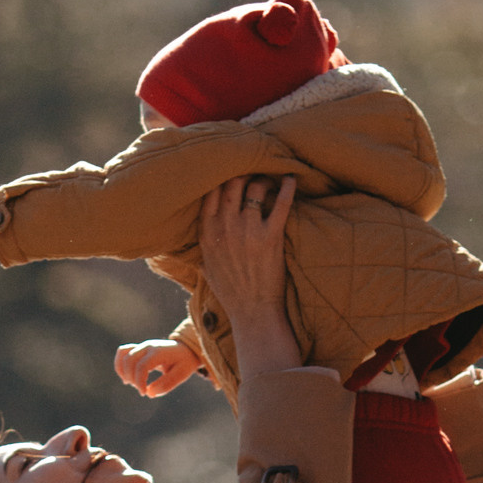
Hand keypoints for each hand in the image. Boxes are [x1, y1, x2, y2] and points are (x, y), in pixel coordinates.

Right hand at [114, 334, 203, 398]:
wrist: (186, 350)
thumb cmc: (184, 363)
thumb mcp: (181, 375)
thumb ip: (166, 384)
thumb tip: (149, 393)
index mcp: (158, 353)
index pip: (142, 366)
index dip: (139, 381)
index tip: (144, 393)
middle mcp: (148, 347)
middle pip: (129, 361)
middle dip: (132, 378)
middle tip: (142, 389)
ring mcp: (141, 346)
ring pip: (123, 356)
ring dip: (123, 372)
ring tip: (132, 383)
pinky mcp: (138, 349)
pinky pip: (122, 352)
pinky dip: (120, 365)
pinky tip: (126, 377)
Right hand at [196, 174, 298, 370]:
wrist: (252, 311)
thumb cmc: (230, 291)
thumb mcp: (205, 267)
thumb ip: (201, 245)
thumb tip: (190, 234)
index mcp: (207, 232)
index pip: (210, 191)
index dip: (221, 176)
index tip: (231, 171)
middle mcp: (225, 227)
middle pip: (232, 182)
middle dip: (244, 171)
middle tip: (254, 171)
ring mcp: (248, 230)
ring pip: (255, 187)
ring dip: (264, 179)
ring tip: (270, 180)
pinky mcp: (271, 236)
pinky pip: (281, 202)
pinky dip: (288, 187)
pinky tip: (292, 179)